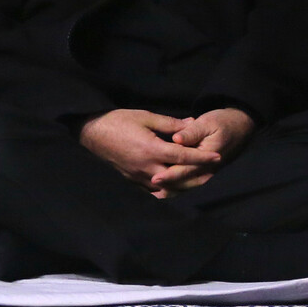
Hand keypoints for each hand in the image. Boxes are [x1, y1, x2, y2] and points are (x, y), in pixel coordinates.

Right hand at [78, 109, 223, 197]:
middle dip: (197, 176)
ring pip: (168, 187)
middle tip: (213, 173)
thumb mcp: (144, 117)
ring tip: (198, 180)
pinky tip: (175, 185)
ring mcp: (139, 176)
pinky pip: (155, 190)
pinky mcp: (132, 180)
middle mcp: (147, 167)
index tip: (217, 157)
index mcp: (152, 149)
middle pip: (179, 178)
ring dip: (184, 185)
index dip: (202, 157)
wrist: (90, 133)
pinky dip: (168, 189)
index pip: (183, 156)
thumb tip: (191, 124)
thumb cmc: (116, 121)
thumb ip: (170, 123)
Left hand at [152, 108, 255, 191]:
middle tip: (148, 191)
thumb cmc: (221, 123)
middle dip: (167, 187)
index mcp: (208, 157)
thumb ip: (191, 132)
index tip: (154, 179)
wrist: (240, 128)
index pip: (186, 170)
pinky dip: (176, 187)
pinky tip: (161, 190)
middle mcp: (208, 169)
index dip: (169, 175)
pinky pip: (189, 183)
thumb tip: (176, 139)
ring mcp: (206, 172)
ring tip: (152, 194)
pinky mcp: (203, 172)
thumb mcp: (207, 123)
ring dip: (171, 190)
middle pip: (185, 183)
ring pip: (187, 186)